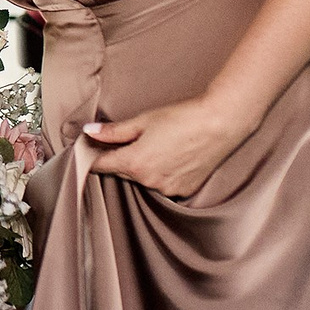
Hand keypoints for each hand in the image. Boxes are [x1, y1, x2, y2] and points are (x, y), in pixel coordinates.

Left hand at [83, 96, 255, 198]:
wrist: (220, 124)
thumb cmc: (182, 118)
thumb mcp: (143, 120)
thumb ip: (114, 131)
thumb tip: (88, 132)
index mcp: (134, 163)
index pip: (100, 165)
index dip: (92, 156)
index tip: (90, 148)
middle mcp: (148, 181)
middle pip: (121, 172)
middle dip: (120, 159)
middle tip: (130, 141)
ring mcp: (166, 188)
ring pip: (142, 180)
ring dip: (142, 168)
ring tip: (158, 146)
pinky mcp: (183, 190)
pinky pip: (162, 185)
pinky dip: (161, 174)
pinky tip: (171, 157)